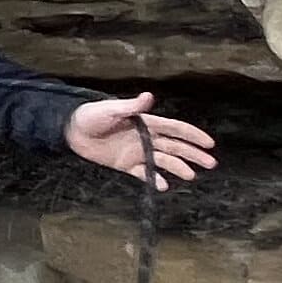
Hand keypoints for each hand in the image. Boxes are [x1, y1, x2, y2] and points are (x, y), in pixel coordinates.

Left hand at [62, 92, 217, 189]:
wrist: (71, 131)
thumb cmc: (90, 115)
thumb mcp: (110, 110)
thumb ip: (130, 107)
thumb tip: (149, 96)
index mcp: (146, 123)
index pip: (175, 129)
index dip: (192, 135)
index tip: (209, 143)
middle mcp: (145, 138)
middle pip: (175, 147)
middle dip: (193, 154)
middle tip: (211, 163)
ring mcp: (137, 152)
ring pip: (164, 161)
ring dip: (178, 168)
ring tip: (191, 176)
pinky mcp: (126, 164)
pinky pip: (144, 173)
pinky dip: (154, 179)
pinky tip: (163, 186)